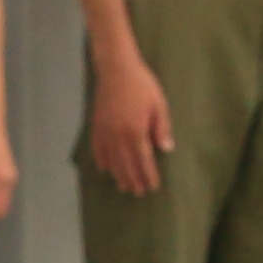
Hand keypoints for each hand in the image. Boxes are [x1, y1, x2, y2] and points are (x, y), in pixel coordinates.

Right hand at [88, 52, 174, 196]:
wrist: (115, 70)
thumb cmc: (142, 85)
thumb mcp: (159, 105)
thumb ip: (161, 128)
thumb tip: (166, 149)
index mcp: (136, 132)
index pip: (144, 160)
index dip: (148, 175)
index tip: (152, 187)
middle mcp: (118, 137)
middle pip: (126, 165)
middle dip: (133, 180)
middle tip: (138, 193)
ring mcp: (105, 133)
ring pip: (112, 161)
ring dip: (118, 175)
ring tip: (123, 187)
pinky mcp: (96, 128)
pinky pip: (98, 150)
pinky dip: (102, 162)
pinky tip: (105, 169)